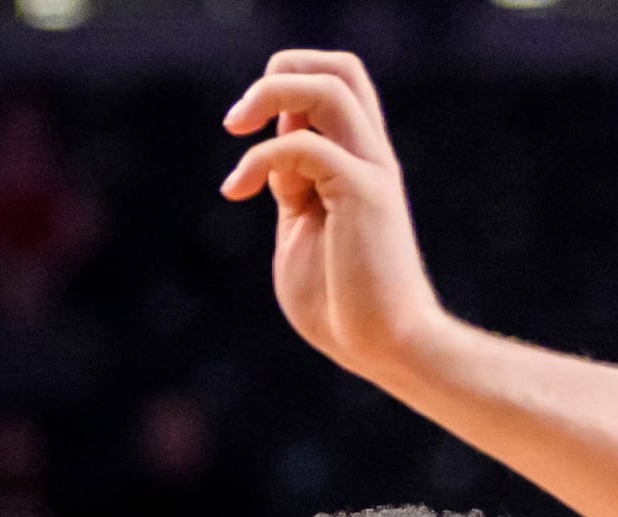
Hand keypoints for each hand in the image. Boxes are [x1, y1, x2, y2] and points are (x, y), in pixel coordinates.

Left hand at [221, 51, 452, 386]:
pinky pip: (305, 146)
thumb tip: (273, 152)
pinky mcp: (363, 194)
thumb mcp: (302, 230)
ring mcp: (370, 170)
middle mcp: (369, 155)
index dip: (282, 97)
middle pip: (341, 67)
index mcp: (357, 162)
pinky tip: (235, 190)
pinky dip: (260, 158)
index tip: (248, 145)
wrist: (383, 348)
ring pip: (330, 86)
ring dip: (270, 94)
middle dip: (283, 70)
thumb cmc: (341, 305)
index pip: (330, 87)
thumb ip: (291, 187)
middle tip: (240, 118)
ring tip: (233, 129)